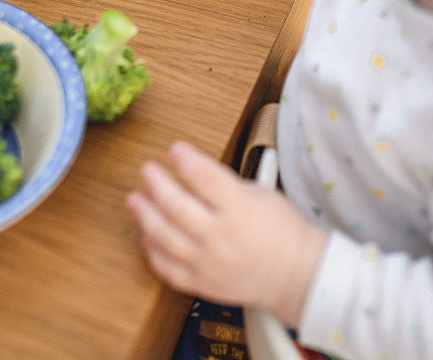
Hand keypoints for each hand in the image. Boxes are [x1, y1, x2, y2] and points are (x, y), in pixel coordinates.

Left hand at [127, 141, 327, 327]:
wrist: (298, 275)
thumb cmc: (282, 230)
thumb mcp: (261, 193)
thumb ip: (224, 183)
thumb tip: (192, 171)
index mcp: (240, 209)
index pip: (205, 178)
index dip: (186, 160)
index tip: (175, 149)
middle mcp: (221, 236)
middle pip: (177, 206)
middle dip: (156, 183)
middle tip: (147, 169)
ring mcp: (209, 262)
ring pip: (165, 237)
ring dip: (145, 215)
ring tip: (134, 199)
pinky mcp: (202, 283)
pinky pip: (168, 268)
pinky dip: (153, 251)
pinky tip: (146, 235)